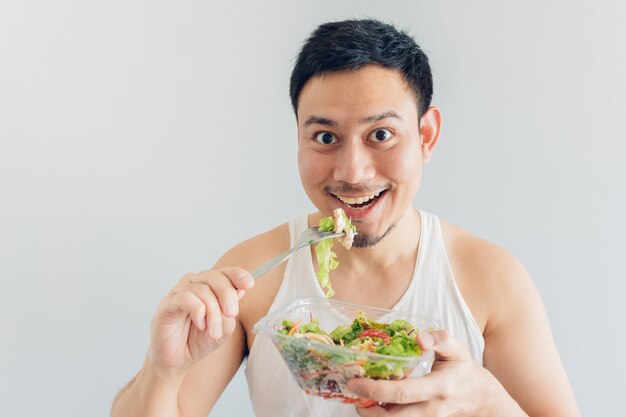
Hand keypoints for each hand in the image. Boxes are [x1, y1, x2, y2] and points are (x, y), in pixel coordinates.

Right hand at [147, 267, 253, 377]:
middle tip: (232, 313)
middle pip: (215, 276)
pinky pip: (186, 298)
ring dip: (213, 313)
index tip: (249, 284)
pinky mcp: (167, 303)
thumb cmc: (200, 340)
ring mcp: (179, 291)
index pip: (226, 272)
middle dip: (227, 294)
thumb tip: (240, 290)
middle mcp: (194, 283)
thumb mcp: (224, 326)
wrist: (178, 360)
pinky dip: (198, 312)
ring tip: (214, 331)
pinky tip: (200, 325)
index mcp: (210, 286)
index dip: (238, 275)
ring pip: (203, 290)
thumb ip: (231, 308)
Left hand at [346, 330, 512, 416]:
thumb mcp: (457, 349)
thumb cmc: (464, 369)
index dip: (376, 389)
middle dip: (367, 409)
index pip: (403, 393)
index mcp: (438, 388)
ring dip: (372, 414)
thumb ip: (439, 339)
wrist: (480, 398)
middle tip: (350, 390)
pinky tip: (373, 402)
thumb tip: (418, 337)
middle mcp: (431, 409)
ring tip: (358, 397)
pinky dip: (382, 414)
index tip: (355, 381)